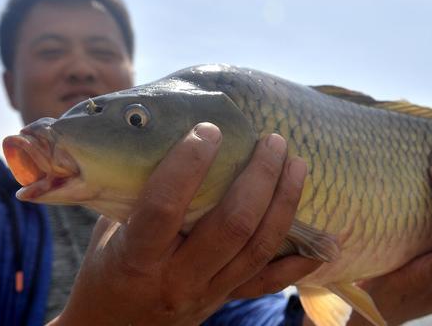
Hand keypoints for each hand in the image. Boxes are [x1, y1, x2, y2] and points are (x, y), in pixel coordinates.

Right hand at [50, 123, 321, 324]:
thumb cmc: (107, 270)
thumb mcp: (107, 232)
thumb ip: (131, 192)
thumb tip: (154, 133)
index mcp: (138, 259)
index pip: (164, 210)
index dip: (187, 167)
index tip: (209, 130)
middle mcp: (179, 279)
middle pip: (231, 227)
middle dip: (258, 178)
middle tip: (272, 141)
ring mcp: (209, 293)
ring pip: (258, 249)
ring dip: (284, 203)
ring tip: (297, 164)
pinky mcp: (228, 300)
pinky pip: (270, 283)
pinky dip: (300, 263)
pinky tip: (325, 240)